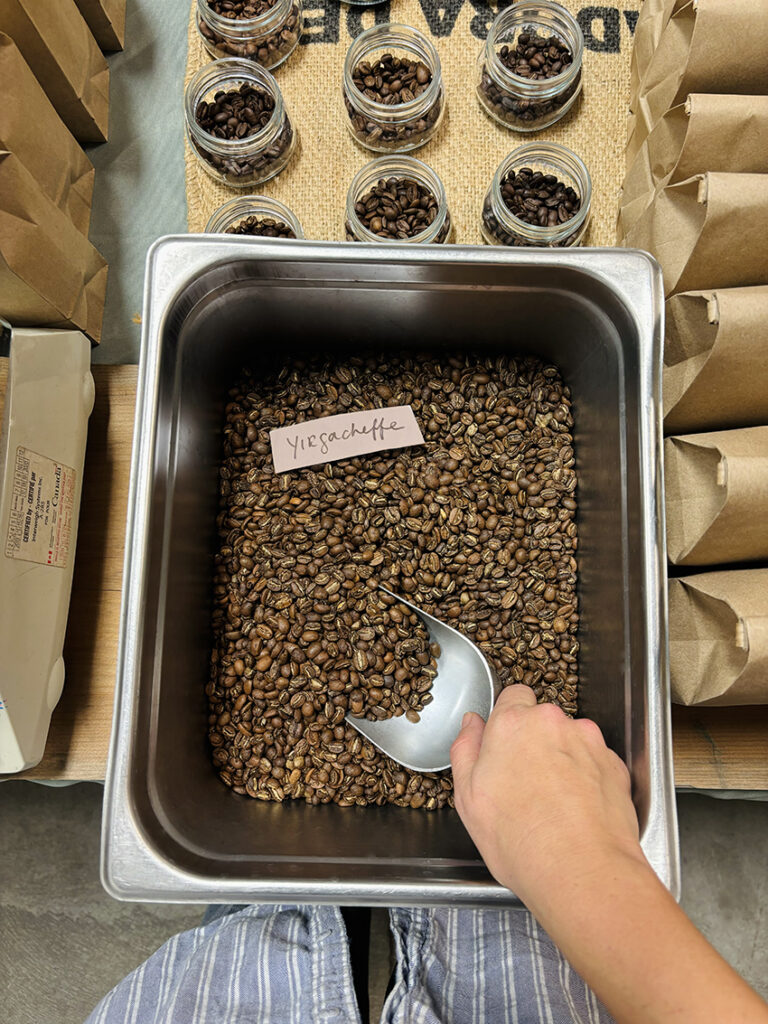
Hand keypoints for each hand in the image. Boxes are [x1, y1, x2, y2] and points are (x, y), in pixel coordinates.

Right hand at [451, 685, 643, 904]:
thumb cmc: (521, 840)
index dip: (507, 719)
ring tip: (554, 804)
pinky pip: (595, 762)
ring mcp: (589, 743)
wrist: (582, 871)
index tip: (504, 743)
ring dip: (563, 760)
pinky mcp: (615, 765)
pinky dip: (588, 779)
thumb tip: (472, 725)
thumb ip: (466, 749)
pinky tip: (577, 811)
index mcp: (513, 724)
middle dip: (534, 743)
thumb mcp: (468, 797)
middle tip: (524, 784)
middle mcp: (553, 723)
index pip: (513, 695)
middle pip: (542, 720)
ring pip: (570, 741)